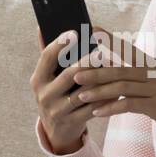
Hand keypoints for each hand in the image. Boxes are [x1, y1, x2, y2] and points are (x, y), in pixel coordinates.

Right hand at [31, 25, 111, 153]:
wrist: (55, 130)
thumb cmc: (55, 94)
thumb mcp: (47, 78)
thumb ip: (48, 54)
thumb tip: (41, 26)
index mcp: (38, 79)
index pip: (47, 57)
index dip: (60, 44)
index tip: (75, 32)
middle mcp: (44, 95)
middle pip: (69, 75)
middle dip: (87, 62)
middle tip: (102, 51)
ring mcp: (57, 111)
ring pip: (84, 93)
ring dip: (101, 80)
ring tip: (115, 67)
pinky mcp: (71, 122)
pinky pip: (92, 109)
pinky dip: (105, 98)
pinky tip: (117, 89)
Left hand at [63, 24, 155, 145]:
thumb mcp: (152, 86)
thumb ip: (133, 78)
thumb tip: (107, 73)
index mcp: (151, 64)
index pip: (127, 48)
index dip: (109, 39)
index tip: (90, 30)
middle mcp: (155, 73)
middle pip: (120, 69)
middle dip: (95, 72)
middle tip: (74, 74)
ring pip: (122, 87)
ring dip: (99, 92)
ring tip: (81, 96)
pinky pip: (130, 105)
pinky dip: (112, 108)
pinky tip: (97, 112)